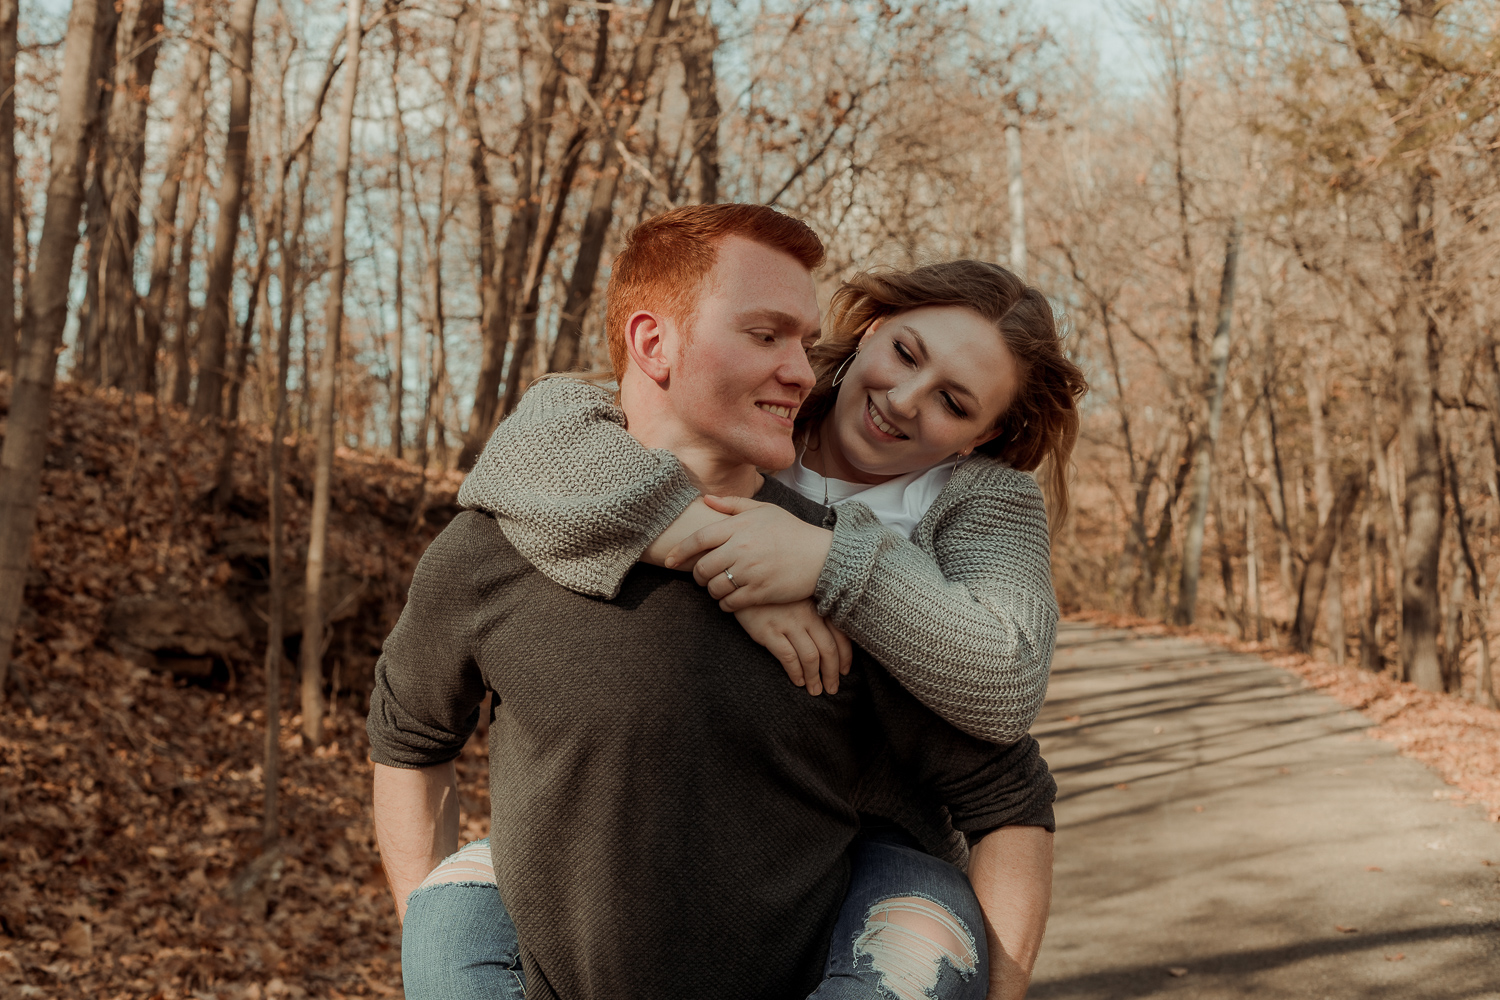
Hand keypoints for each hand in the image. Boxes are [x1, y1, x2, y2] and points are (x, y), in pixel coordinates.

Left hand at [665, 495, 834, 611]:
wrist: (822, 556)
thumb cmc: (791, 531)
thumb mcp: (765, 510)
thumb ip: (733, 505)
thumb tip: (706, 499)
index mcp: (739, 527)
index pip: (699, 539)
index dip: (679, 551)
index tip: (668, 560)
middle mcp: (742, 548)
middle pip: (702, 567)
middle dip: (698, 575)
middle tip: (703, 577)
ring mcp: (750, 572)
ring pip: (714, 588)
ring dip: (712, 591)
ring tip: (719, 587)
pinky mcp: (760, 592)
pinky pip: (729, 603)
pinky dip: (725, 604)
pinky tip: (731, 600)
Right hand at [733, 601, 851, 695]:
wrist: (743, 582)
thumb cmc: (774, 594)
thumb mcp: (798, 597)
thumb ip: (815, 614)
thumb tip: (831, 642)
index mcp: (816, 606)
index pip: (840, 634)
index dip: (845, 656)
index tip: (845, 671)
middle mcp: (806, 615)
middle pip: (828, 649)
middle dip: (832, 673)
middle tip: (832, 688)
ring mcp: (788, 623)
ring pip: (810, 657)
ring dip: (815, 678)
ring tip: (815, 690)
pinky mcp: (769, 631)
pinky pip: (789, 657)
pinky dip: (796, 673)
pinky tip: (798, 681)